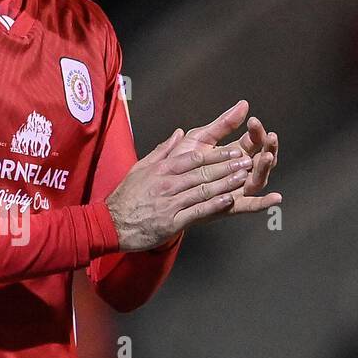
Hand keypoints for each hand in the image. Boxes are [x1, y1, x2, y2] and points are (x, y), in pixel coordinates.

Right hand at [105, 101, 259, 251]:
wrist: (110, 224)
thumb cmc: (125, 198)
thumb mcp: (140, 168)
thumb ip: (163, 151)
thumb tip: (178, 133)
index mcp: (162, 170)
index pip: (194, 158)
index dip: (216, 155)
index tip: (233, 151)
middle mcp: (167, 184)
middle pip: (202, 172)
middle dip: (227, 166)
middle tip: (247, 161)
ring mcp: (170, 203)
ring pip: (203, 189)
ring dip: (226, 182)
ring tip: (245, 176)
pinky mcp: (171, 222)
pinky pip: (197, 211)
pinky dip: (214, 205)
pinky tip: (229, 200)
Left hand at [168, 101, 280, 220]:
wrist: (163, 189)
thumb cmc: (180, 163)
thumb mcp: (201, 138)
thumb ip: (223, 124)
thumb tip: (243, 104)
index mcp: (232, 155)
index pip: (252, 141)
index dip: (256, 131)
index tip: (253, 122)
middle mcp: (237, 172)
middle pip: (260, 159)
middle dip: (267, 147)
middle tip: (269, 137)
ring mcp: (235, 189)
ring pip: (258, 179)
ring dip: (266, 168)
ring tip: (268, 156)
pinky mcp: (229, 206)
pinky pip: (250, 206)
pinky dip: (263, 203)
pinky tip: (275, 198)